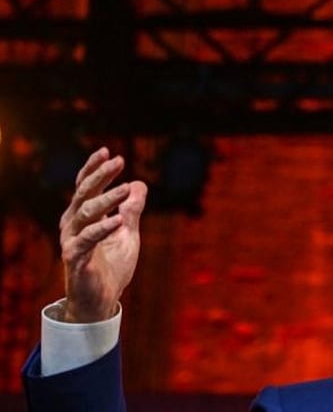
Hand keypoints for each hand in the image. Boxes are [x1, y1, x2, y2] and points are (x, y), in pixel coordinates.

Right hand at [59, 147, 146, 322]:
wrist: (102, 300)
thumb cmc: (112, 266)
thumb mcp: (128, 234)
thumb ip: (131, 211)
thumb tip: (139, 184)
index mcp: (84, 216)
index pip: (87, 186)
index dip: (95, 169)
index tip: (108, 151)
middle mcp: (73, 224)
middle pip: (84, 193)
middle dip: (101, 175)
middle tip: (118, 160)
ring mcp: (72, 240)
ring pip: (85, 213)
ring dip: (107, 199)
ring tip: (125, 188)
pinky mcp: (75, 258)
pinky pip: (87, 239)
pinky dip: (102, 228)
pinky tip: (117, 221)